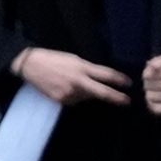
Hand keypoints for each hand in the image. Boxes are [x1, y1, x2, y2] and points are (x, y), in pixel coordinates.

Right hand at [14, 47, 134, 105]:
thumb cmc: (55, 59)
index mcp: (82, 68)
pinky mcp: (62, 100)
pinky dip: (75, 96)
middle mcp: (78, 81)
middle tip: (127, 101)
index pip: (106, 75)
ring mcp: (70, 92)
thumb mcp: (74, 60)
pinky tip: (65, 88)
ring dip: (87, 93)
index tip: (129, 84)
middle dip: (116, 97)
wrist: (31, 65)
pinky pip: (75, 101)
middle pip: (102, 92)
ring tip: (72, 82)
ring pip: (87, 97)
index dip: (119, 80)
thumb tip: (102, 80)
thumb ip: (89, 70)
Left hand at [141, 53, 160, 115]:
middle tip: (150, 83)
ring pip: (150, 97)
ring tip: (153, 90)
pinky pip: (156, 109)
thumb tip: (147, 72)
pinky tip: (155, 100)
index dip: (146, 75)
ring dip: (149, 93)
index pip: (149, 77)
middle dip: (147, 84)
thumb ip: (156, 62)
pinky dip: (152, 104)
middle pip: (148, 86)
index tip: (149, 74)